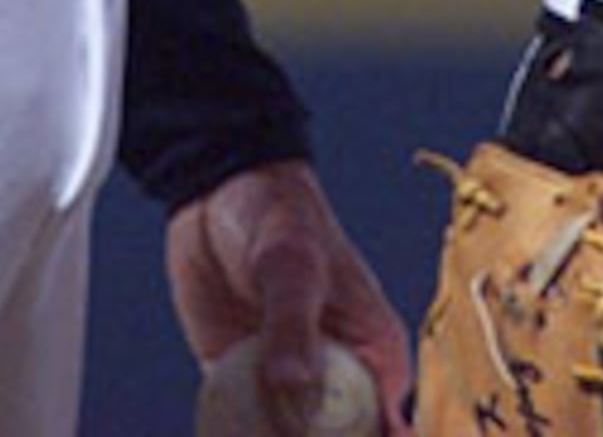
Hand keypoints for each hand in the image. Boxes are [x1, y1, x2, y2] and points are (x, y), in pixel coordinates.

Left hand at [165, 157, 412, 435]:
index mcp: (375, 358)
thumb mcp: (291, 268)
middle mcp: (336, 380)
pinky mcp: (241, 382)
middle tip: (268, 434)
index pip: (384, 432)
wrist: (218, 191)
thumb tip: (293, 387)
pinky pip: (238, 428)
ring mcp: (288, 384)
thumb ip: (292, 327)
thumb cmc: (279, 217)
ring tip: (239, 431)